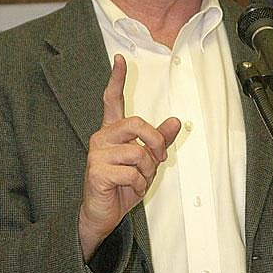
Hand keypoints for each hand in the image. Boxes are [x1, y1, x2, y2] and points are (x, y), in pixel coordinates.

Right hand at [79, 54, 180, 260]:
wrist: (102, 214)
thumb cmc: (123, 185)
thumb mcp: (146, 162)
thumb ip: (159, 141)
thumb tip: (175, 120)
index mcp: (112, 132)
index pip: (112, 100)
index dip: (116, 79)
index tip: (120, 59)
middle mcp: (102, 137)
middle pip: (137, 123)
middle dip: (155, 143)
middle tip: (159, 160)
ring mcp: (97, 154)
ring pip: (139, 152)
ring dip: (147, 172)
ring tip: (138, 180)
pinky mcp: (97, 171)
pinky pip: (132, 172)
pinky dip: (139, 185)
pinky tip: (129, 189)